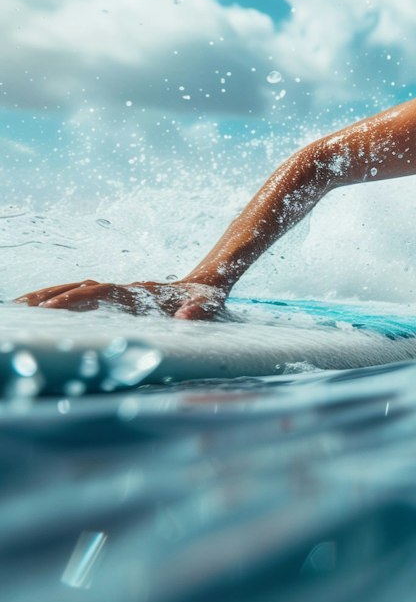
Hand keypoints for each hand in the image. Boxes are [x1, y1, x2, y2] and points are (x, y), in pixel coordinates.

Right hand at [12, 279, 226, 318]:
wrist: (209, 284)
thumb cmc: (207, 299)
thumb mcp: (207, 305)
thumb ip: (198, 310)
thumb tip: (183, 317)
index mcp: (137, 291)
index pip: (98, 292)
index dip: (74, 299)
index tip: (50, 308)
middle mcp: (122, 289)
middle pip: (77, 287)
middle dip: (47, 296)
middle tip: (17, 307)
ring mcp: (118, 293)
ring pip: (76, 289)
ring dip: (48, 296)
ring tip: (18, 306)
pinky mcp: (118, 299)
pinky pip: (83, 297)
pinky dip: (62, 300)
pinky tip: (45, 309)